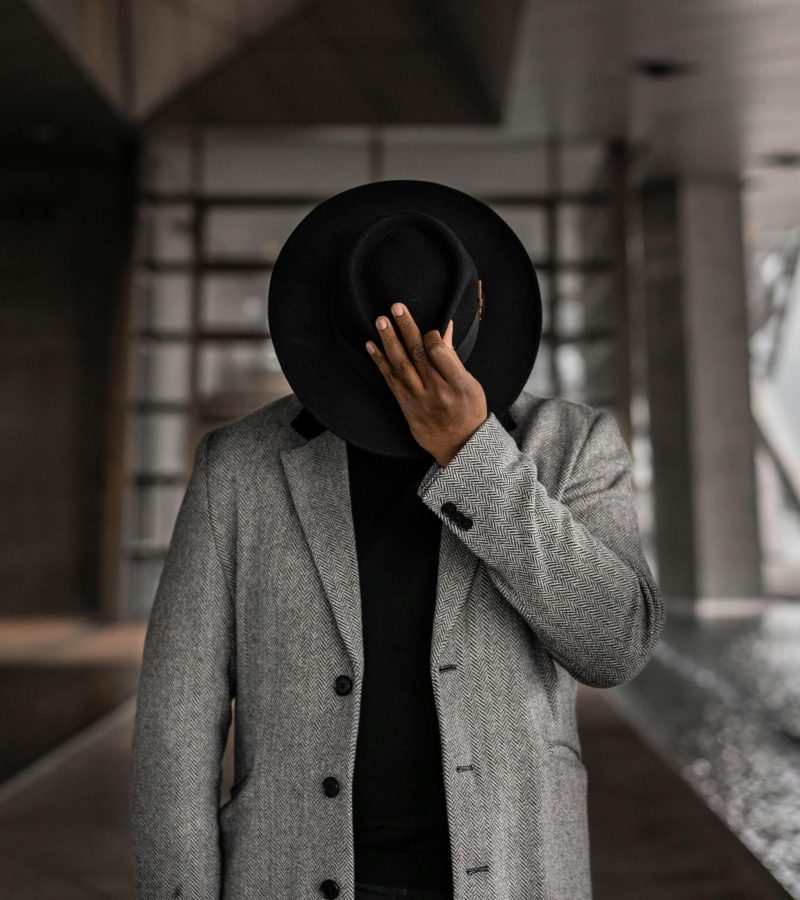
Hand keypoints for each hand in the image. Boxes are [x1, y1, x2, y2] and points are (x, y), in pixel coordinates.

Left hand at [365, 302, 487, 465]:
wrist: (459, 445)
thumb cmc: (469, 411)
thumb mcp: (470, 384)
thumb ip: (453, 358)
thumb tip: (444, 329)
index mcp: (458, 383)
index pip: (439, 351)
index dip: (430, 336)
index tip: (428, 330)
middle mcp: (438, 391)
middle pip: (418, 353)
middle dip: (406, 328)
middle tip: (396, 308)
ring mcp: (420, 399)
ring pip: (401, 365)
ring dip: (389, 341)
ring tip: (381, 321)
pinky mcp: (406, 406)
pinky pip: (391, 380)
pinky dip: (380, 362)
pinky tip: (372, 346)